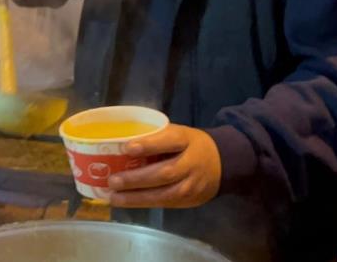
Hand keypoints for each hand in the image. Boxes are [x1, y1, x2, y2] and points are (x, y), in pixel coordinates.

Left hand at [107, 124, 221, 208]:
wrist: (222, 164)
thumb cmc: (190, 145)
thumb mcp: (178, 133)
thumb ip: (156, 137)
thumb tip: (121, 143)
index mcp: (187, 140)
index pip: (170, 141)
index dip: (149, 145)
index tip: (127, 148)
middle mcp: (191, 164)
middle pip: (165, 172)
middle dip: (137, 178)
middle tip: (114, 180)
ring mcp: (191, 185)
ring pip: (164, 194)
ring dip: (136, 197)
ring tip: (114, 197)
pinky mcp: (188, 201)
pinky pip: (164, 203)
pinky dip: (143, 203)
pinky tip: (125, 202)